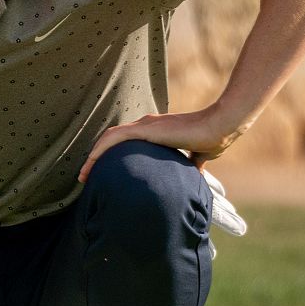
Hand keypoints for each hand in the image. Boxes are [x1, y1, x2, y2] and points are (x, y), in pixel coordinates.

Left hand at [77, 106, 246, 184]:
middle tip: (86, 177)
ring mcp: (145, 126)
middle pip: (112, 141)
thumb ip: (192, 165)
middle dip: (97, 159)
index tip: (104, 174)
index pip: (126, 144)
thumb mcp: (198, 156)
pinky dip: (100, 150)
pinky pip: (114, 138)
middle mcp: (146, 126)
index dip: (112, 157)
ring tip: (83, 175)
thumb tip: (194, 179)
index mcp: (156, 132)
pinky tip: (90, 161)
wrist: (221, 127)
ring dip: (93, 156)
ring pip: (109, 139)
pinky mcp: (146, 129)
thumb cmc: (213, 138)